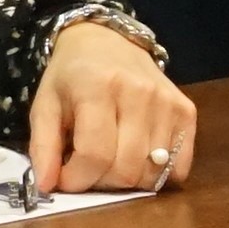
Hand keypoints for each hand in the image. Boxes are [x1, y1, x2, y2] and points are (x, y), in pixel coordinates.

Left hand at [29, 21, 196, 193]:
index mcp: (97, 87)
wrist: (107, 41)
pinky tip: (138, 159)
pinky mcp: (186, 111)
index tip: (65, 180)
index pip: (95, 154)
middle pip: (126, 169)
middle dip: (101, 183)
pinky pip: (179, 165)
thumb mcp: (45, 104)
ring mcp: (167, 102)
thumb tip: (46, 186)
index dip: (77, 179)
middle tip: (88, 170)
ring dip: (128, 181)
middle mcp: (138, 92)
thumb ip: (42, 146)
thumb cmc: (71, 76)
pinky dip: (157, 174)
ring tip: (110, 163)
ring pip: (152, 172)